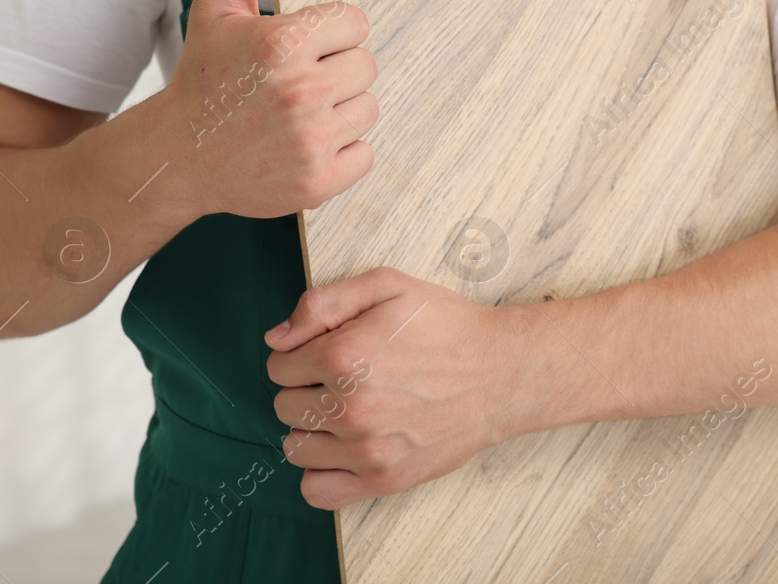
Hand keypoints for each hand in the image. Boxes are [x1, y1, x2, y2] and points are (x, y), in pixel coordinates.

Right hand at [162, 0, 378, 219]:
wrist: (177, 156)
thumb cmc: (204, 80)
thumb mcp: (218, 9)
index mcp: (283, 43)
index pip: (356, 22)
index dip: (329, 33)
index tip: (301, 47)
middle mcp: (302, 91)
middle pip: (367, 65)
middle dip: (336, 69)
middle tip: (294, 82)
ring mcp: (312, 139)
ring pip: (369, 108)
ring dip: (340, 110)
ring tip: (297, 113)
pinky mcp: (320, 180)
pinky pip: (366, 153)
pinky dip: (342, 152)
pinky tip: (303, 144)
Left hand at [265, 267, 529, 508]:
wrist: (502, 372)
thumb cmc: (447, 326)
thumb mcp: (388, 286)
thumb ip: (323, 302)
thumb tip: (276, 339)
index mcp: (343, 356)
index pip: (278, 366)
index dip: (301, 354)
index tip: (331, 351)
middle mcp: (349, 407)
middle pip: (284, 406)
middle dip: (308, 388)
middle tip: (349, 378)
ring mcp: (366, 449)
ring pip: (295, 447)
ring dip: (315, 428)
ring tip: (349, 410)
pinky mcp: (383, 479)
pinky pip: (317, 491)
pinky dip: (321, 472)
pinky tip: (344, 449)